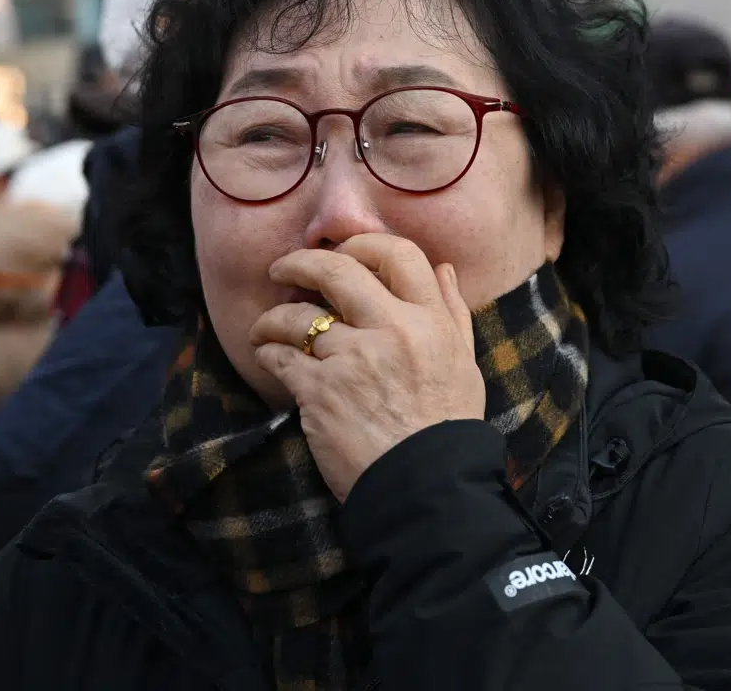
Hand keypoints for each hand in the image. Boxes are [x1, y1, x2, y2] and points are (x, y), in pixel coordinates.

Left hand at [250, 234, 483, 501]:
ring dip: (274, 316)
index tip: (341, 250)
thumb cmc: (446, 428)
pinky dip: (268, 351)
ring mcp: (353, 359)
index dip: (363, 243)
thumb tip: (442, 268)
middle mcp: (392, 330)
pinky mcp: (320, 391)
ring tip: (265, 326)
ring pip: (299, 315)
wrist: (426, 488)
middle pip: (337, 270)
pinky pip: (282, 355)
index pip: (398, 254)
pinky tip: (266, 354)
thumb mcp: (464, 364)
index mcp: (430, 321)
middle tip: (282, 269)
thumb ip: (453, 313)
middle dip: (301, 262)